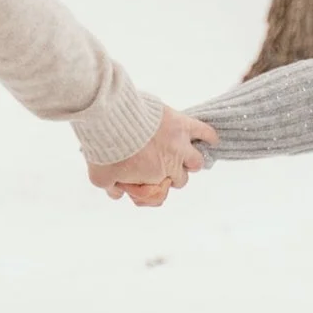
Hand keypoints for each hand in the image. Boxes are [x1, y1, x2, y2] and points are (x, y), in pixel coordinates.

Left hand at [90, 107, 216, 208]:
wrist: (112, 118)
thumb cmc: (106, 148)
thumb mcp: (100, 176)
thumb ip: (111, 188)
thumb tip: (117, 194)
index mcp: (154, 178)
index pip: (162, 193)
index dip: (155, 189)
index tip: (149, 182)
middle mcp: (171, 164)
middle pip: (182, 178)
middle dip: (173, 176)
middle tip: (164, 167)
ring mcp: (179, 144)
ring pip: (196, 160)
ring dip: (192, 162)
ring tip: (186, 157)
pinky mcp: (182, 123)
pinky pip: (204, 131)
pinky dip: (209, 137)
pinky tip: (212, 140)